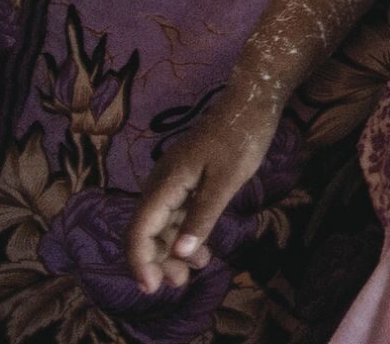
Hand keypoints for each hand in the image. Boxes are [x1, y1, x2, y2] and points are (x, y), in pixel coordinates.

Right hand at [126, 98, 278, 291]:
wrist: (251, 102)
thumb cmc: (240, 138)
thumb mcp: (226, 181)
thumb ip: (202, 217)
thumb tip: (179, 254)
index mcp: (164, 184)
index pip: (139, 231)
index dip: (141, 262)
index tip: (152, 287)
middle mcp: (161, 184)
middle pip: (147, 231)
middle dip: (158, 261)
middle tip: (179, 284)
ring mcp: (173, 181)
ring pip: (162, 224)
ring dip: (173, 250)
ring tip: (193, 272)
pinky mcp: (186, 179)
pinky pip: (177, 213)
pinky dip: (185, 233)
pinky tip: (201, 251)